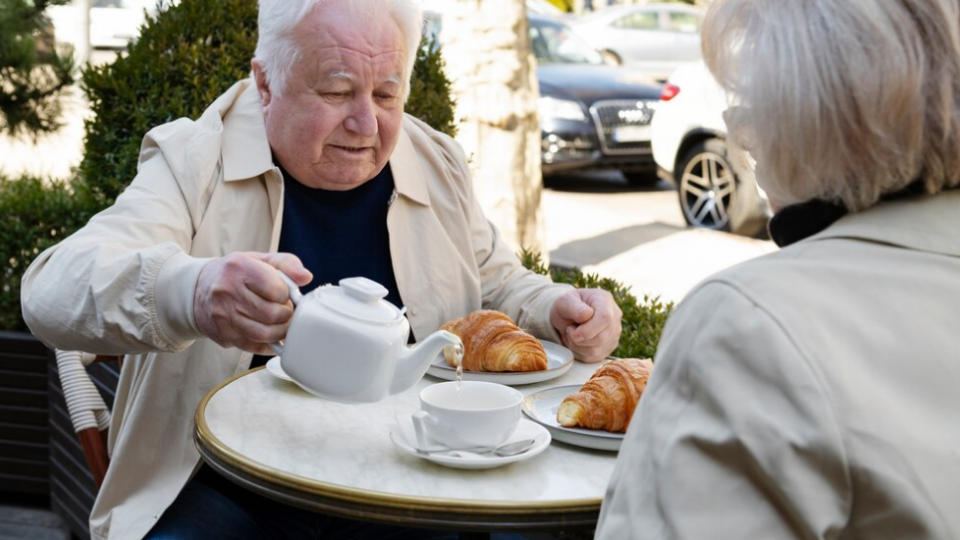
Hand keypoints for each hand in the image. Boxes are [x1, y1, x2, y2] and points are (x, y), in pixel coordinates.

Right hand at [194, 252, 312, 353]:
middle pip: (271, 314)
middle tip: (285, 310)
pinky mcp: (222, 334)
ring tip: (280, 323)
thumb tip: (306, 277)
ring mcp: (223, 315)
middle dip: (286, 315)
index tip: (284, 294)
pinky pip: (253, 347)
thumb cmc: (235, 273)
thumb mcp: (259, 259)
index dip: (287, 295)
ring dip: (280, 332)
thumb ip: (286, 264)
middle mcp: (227, 291)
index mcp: (239, 268)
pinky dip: (269, 345)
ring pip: (263, 334)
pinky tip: (272, 336)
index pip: (276, 289)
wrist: (197, 288)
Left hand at [550, 289, 621, 362]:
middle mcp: (615, 317)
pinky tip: (577, 342)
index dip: (587, 329)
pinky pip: (594, 357)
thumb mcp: (564, 301)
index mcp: (605, 300)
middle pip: (601, 338)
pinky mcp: (609, 347)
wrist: (569, 315)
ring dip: (578, 346)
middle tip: (569, 330)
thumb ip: (573, 306)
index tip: (571, 329)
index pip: (605, 318)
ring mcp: (614, 333)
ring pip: (597, 350)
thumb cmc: (567, 305)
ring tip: (572, 335)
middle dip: (579, 339)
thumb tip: (586, 315)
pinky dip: (580, 353)